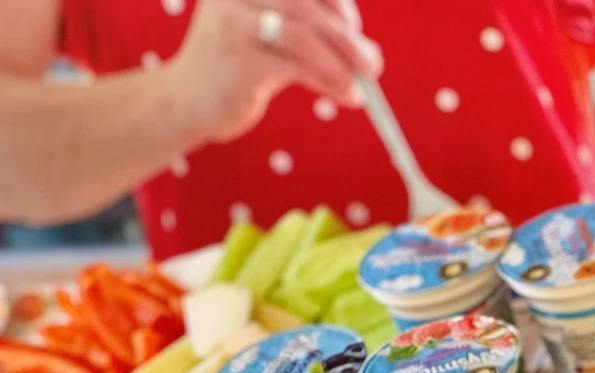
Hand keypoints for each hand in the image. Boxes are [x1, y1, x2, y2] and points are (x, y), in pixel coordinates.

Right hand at [167, 0, 380, 142]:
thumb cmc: (234, 68)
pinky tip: (347, 95)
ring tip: (362, 85)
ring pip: (305, 36)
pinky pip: (298, 68)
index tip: (353, 27)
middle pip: (307, 9)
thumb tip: (367, 49)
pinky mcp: (240, 60)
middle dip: (347, 38)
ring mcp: (234, 25)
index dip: (335, 2)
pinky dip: (330, 81)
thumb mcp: (267, 37)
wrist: (184, 103)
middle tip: (372, 64)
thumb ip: (305, 30)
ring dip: (343, 62)